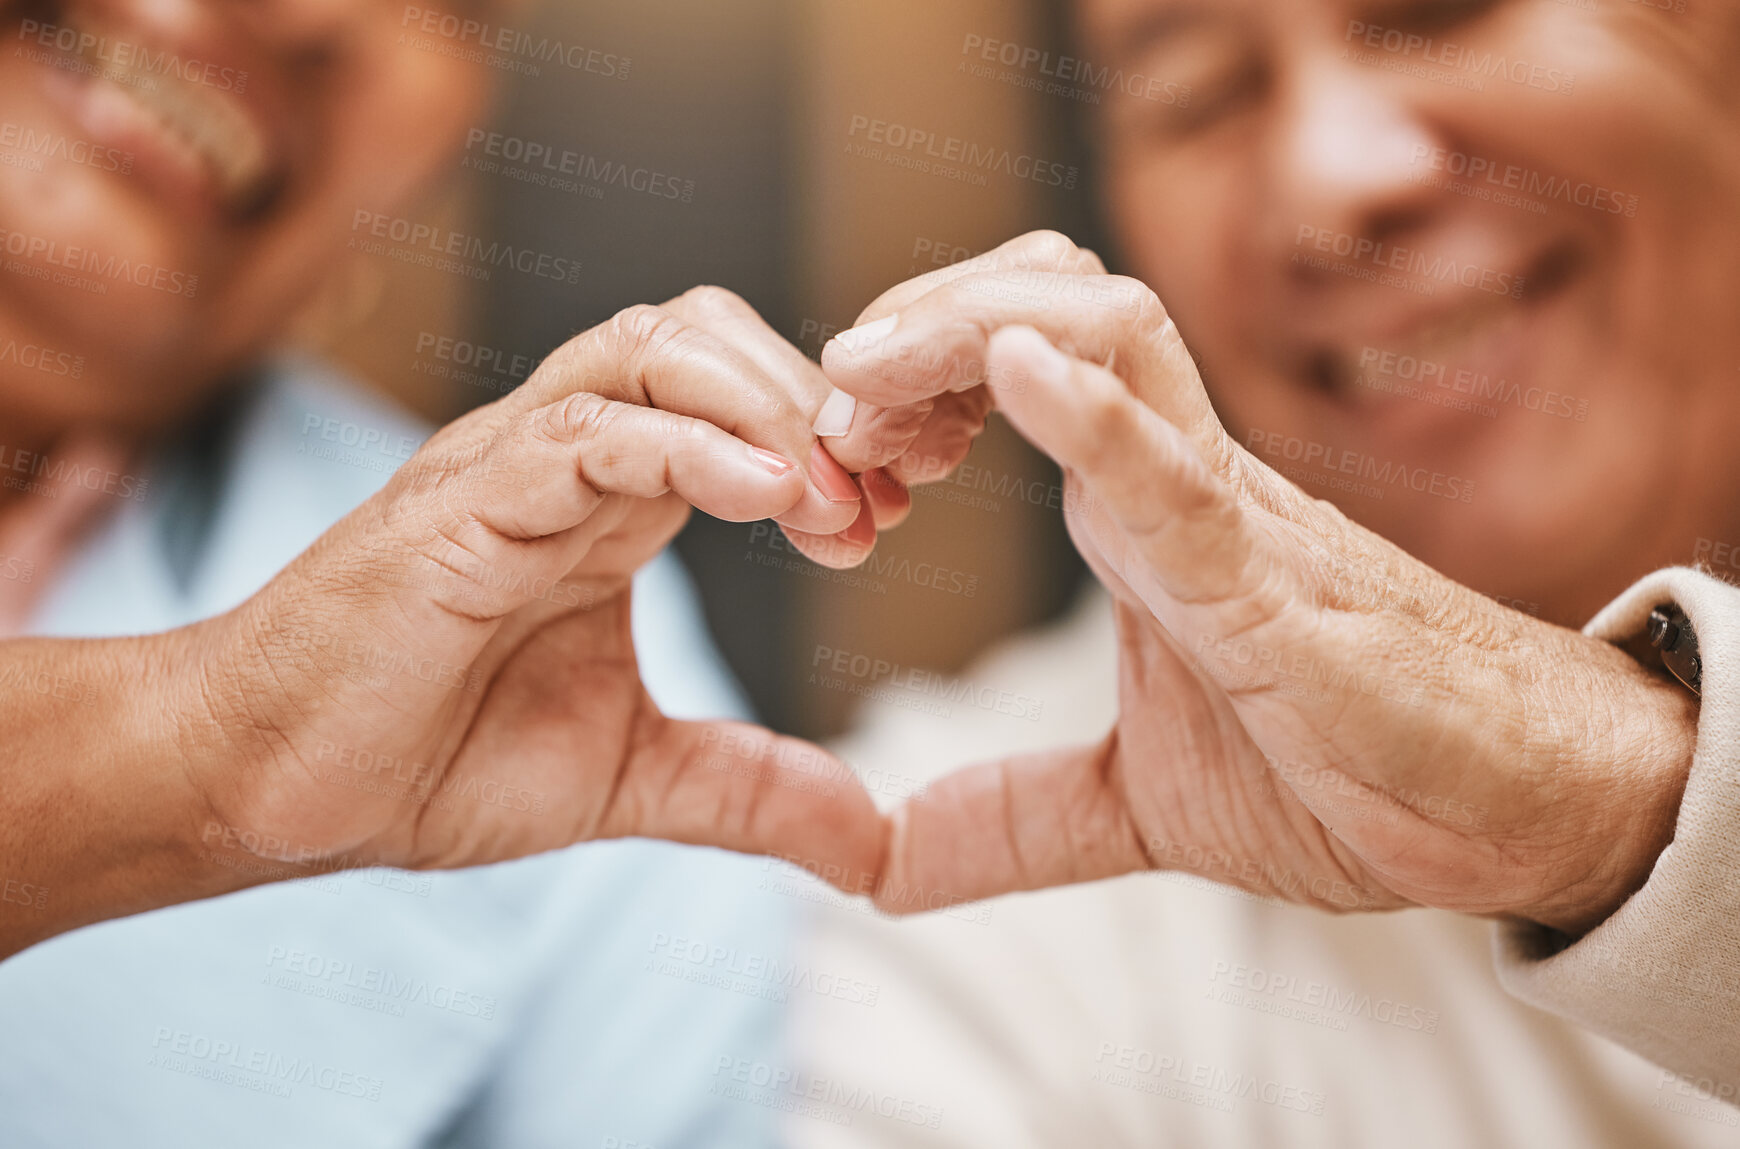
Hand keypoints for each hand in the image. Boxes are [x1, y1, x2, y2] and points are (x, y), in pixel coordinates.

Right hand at [164, 290, 887, 894]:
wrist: (270, 788)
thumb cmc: (429, 758)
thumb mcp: (631, 777)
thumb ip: (748, 791)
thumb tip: (871, 845)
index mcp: (612, 499)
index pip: (739, 399)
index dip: (826, 441)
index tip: (886, 526)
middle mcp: (565, 459)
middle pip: (707, 337)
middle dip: (810, 402)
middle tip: (875, 500)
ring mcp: (507, 468)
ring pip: (651, 351)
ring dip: (764, 406)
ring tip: (828, 500)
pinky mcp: (456, 507)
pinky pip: (583, 435)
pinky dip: (686, 447)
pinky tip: (763, 497)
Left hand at [824, 232, 1696, 935]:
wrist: (1506, 811)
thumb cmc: (1339, 769)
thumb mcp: (1130, 807)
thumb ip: (1004, 821)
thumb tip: (869, 868)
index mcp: (1133, 513)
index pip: (1005, 369)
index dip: (899, 380)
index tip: (819, 451)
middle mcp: (1173, 481)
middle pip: (1041, 305)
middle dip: (911, 321)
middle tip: (820, 399)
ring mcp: (1229, 517)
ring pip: (1105, 333)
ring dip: (963, 333)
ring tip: (864, 380)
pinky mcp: (1279, 588)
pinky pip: (1179, 472)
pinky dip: (1094, 415)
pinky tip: (1011, 371)